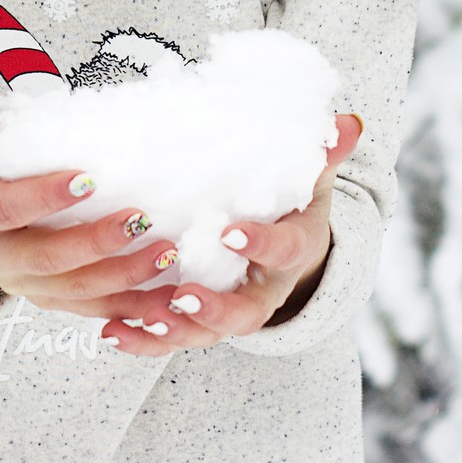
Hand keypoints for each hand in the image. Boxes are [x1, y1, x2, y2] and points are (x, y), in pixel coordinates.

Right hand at [0, 89, 177, 310]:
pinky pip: (91, 309)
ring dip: (124, 277)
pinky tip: (166, 296)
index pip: (8, 210)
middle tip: (139, 219)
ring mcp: (25, 285)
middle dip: (96, 243)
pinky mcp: (49, 299)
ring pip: (76, 291)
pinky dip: (130, 307)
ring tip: (166, 252)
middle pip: (48, 259)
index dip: (45, 198)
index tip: (89, 181)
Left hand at [80, 113, 363, 358]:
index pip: (284, 250)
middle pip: (246, 313)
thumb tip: (349, 122)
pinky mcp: (198, 318)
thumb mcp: (309, 176)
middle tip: (184, 296)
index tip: (230, 233)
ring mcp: (230, 309)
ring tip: (141, 320)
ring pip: (207, 334)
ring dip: (173, 331)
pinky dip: (144, 341)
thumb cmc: (291, 202)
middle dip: (215, 310)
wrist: (287, 246)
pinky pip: (173, 338)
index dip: (260, 244)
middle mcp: (264, 289)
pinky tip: (112, 332)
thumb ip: (323, 152)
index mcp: (293, 249)